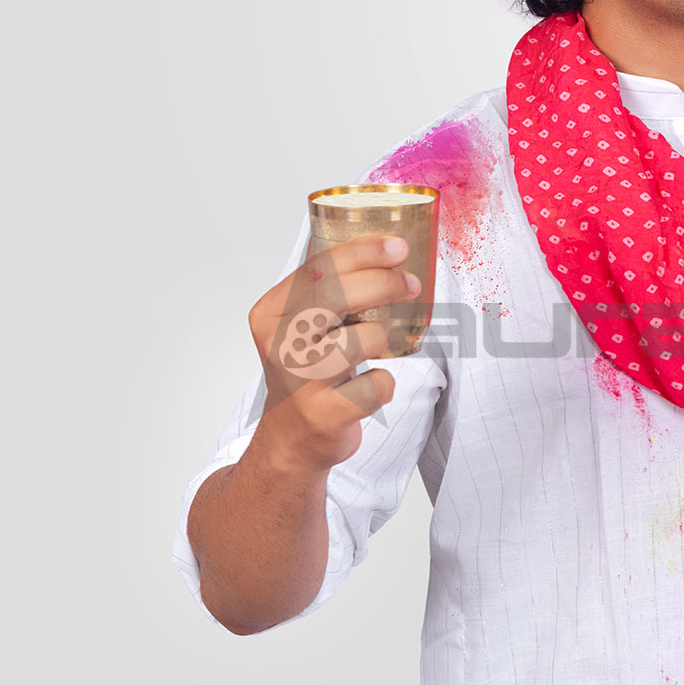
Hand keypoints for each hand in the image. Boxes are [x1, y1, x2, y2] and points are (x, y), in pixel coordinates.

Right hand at [244, 235, 423, 473]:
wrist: (292, 438)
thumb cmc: (308, 371)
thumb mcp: (304, 325)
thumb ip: (330, 290)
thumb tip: (388, 250)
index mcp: (271, 313)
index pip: (318, 268)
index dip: (363, 252)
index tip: (398, 246)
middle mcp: (279, 344)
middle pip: (336, 296)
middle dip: (384, 283)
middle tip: (412, 284)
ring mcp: (299, 381)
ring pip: (362, 339)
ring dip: (381, 338)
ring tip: (373, 347)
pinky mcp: (324, 414)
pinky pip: (376, 385)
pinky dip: (383, 383)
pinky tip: (367, 386)